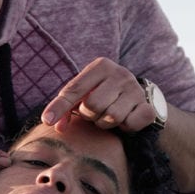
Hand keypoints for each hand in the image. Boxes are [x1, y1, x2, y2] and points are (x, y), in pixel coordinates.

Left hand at [41, 58, 155, 132]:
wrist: (138, 98)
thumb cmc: (103, 95)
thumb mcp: (83, 94)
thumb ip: (66, 106)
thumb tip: (51, 123)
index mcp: (101, 66)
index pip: (75, 88)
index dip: (60, 106)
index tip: (47, 120)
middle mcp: (121, 74)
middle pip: (92, 106)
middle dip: (89, 115)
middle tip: (94, 113)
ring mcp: (136, 90)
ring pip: (111, 117)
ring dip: (105, 123)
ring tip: (108, 116)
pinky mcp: (147, 107)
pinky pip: (129, 124)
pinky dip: (124, 128)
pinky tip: (125, 120)